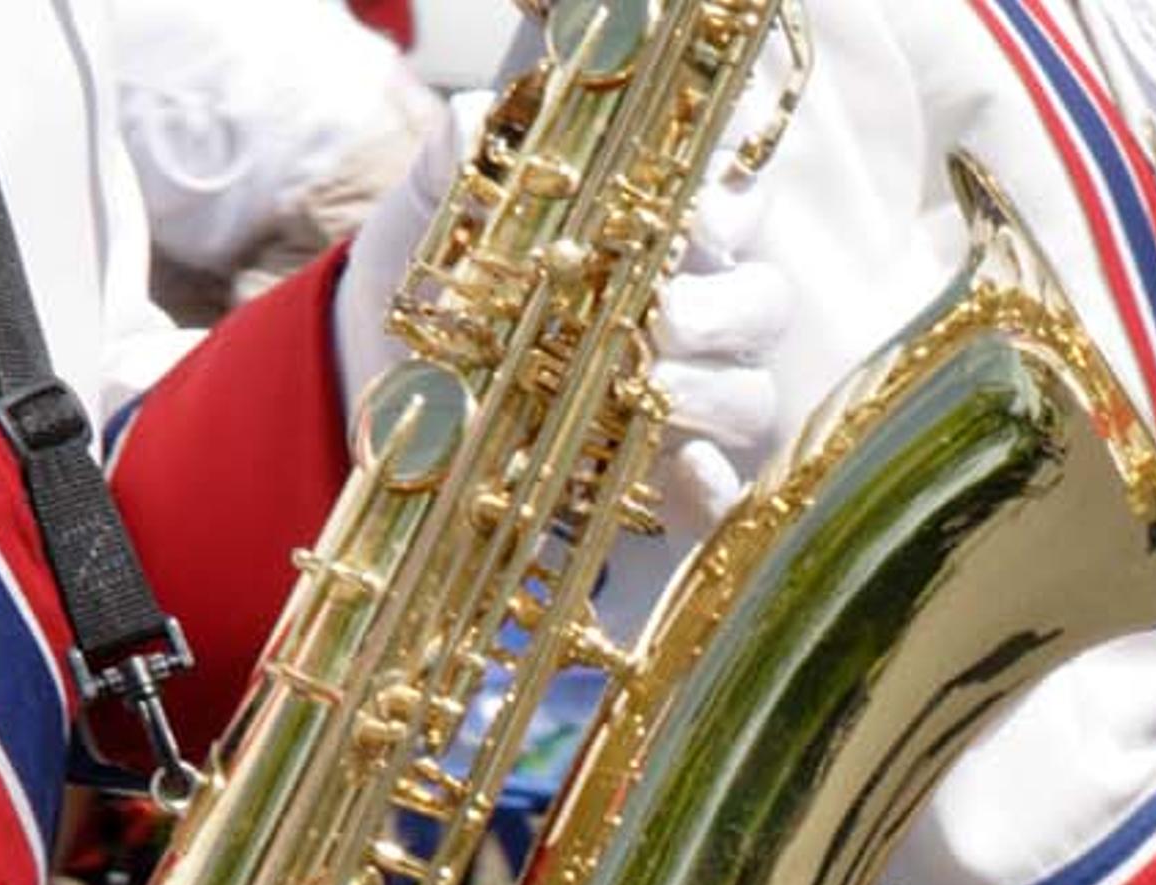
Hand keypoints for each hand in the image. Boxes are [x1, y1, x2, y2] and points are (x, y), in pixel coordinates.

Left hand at [330, 92, 794, 544]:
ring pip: (751, 395)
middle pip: (765, 304)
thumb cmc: (442, 281)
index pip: (738, 208)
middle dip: (728, 310)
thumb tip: (479, 119)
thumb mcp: (434, 208)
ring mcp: (687, 404)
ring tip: (648, 388)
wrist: (390, 385)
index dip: (735, 211)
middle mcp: (695, 317)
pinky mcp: (663, 485)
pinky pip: (717, 493)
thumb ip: (461, 154)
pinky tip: (681, 470)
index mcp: (661, 239)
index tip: (698, 221)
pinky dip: (708, 485)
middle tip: (665, 317)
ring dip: (712, 392)